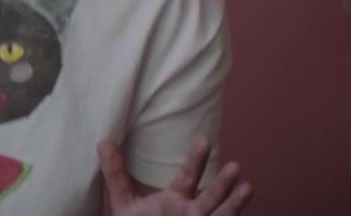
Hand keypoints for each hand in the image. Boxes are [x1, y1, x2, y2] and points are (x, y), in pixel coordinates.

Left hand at [98, 141, 252, 215]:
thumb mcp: (123, 202)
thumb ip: (115, 174)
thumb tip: (103, 142)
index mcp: (174, 200)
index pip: (187, 178)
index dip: (195, 161)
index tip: (204, 143)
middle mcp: (191, 212)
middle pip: (209, 196)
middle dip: (222, 183)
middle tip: (235, 166)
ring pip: (220, 214)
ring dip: (233, 203)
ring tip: (247, 186)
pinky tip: (241, 208)